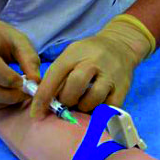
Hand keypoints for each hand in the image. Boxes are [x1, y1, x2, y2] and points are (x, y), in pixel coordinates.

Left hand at [35, 13, 154, 113]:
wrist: (121, 45)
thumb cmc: (89, 53)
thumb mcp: (71, 55)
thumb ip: (58, 75)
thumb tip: (43, 102)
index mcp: (75, 54)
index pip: (55, 76)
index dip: (43, 97)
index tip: (36, 113)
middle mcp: (94, 62)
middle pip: (74, 87)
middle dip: (65, 102)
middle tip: (65, 105)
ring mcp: (110, 75)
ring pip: (92, 100)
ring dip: (82, 108)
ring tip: (81, 105)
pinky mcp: (123, 88)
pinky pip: (108, 108)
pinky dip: (99, 112)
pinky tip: (95, 108)